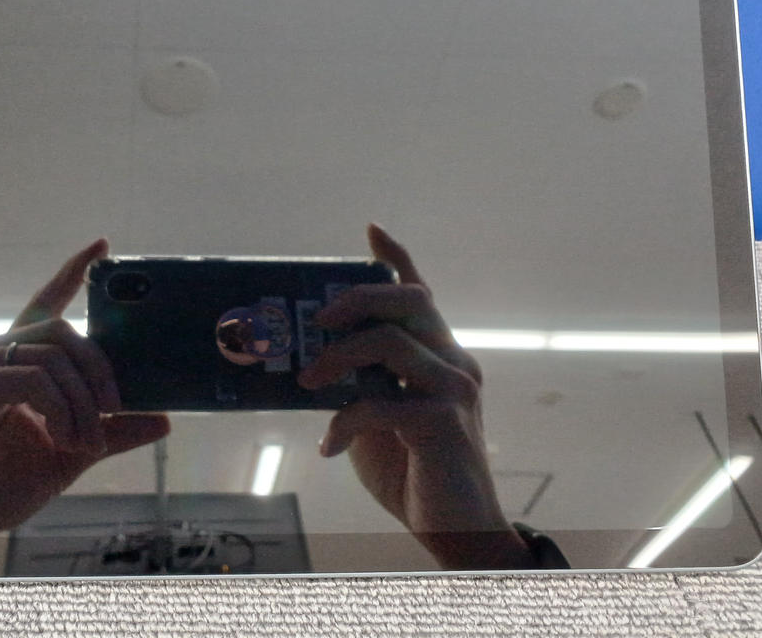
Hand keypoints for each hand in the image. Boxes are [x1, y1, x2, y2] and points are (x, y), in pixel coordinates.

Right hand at [0, 238, 169, 576]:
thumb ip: (109, 434)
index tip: (101, 246)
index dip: (71, 272)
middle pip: (62, 331)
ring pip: (52, 354)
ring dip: (84, 401)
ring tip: (86, 442)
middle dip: (100, 369)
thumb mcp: (66, 457)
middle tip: (116, 411)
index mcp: (10, 363)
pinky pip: (30, 379)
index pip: (42, 304)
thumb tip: (163, 419)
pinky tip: (61, 437)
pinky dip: (59, 408)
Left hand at [297, 224, 534, 569]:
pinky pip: (383, 403)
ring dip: (337, 358)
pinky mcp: (444, 424)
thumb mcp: (379, 417)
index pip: (420, 294)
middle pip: (409, 300)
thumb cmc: (413, 471)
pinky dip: (345, 421)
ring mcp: (453, 390)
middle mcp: (454, 362)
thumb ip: (362, 383)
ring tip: (307, 384)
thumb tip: (311, 363)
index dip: (397, 258)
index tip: (371, 230)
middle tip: (315, 321)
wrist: (455, 531)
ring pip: (392, 341)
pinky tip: (329, 446)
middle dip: (355, 299)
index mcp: (438, 355)